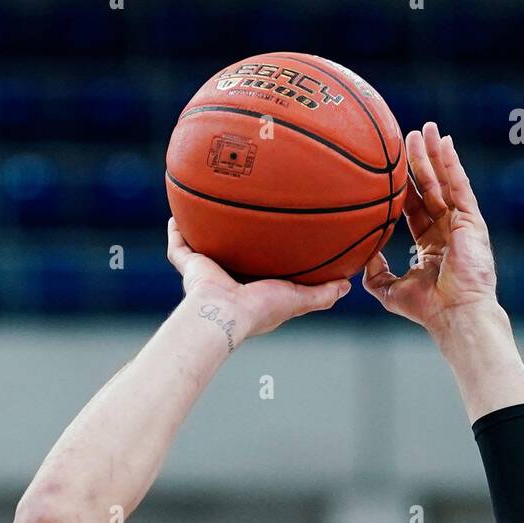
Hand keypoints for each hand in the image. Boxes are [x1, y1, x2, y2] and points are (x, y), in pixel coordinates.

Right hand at [166, 218, 351, 340]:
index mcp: (252, 287)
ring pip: (204, 248)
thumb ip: (322, 294)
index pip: (260, 267)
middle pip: (231, 254)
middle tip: (241, 216)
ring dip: (204, 231)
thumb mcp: (298, 299)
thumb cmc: (261, 309)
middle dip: (234, 239)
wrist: (226, 313)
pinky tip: (176, 213)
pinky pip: (179, 246)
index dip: (266, 253)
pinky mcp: (190, 267)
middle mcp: (229, 279)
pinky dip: (176, 231)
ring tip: (206, 208)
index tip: (273, 235)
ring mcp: (207, 273)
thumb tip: (347, 286)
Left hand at [362, 122, 497, 333]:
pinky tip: (444, 143)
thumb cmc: (426, 309)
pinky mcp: (472, 222)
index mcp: (430, 244)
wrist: (454, 314)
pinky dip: (452, 164)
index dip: (403, 186)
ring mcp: (460, 224)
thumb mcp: (388, 289)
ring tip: (424, 129)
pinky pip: (461, 186)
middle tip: (407, 135)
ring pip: (445, 182)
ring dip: (434, 154)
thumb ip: (374, 271)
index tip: (391, 164)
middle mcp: (446, 230)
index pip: (414, 207)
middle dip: (419, 161)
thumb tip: (361, 253)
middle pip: (429, 188)